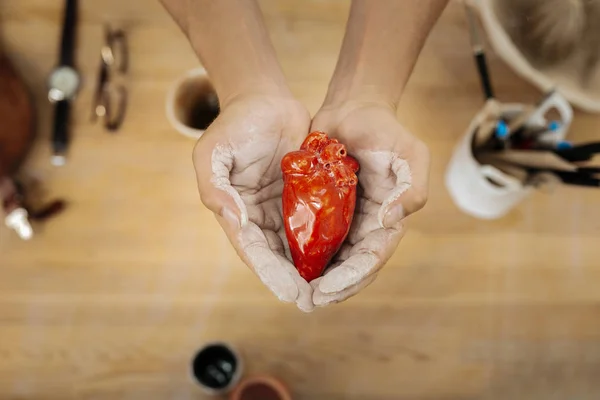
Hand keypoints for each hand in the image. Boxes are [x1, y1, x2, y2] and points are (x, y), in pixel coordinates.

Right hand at [193, 93, 314, 311]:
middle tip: (314, 300)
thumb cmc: (234, 123)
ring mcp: (282, 207)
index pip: (252, 249)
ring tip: (330, 288)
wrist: (264, 99)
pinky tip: (342, 256)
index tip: (290, 291)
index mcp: (235, 212)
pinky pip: (315, 222)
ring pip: (297, 244)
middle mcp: (258, 216)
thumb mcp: (212, 153)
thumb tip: (235, 222)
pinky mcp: (304, 196)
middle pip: (276, 256)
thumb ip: (215, 187)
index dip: (269, 272)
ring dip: (311, 268)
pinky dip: (324, 240)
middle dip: (293, 279)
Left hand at [309, 100, 429, 306]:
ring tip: (295, 293)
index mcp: (389, 220)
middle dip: (333, 288)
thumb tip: (391, 221)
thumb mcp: (410, 154)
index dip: (353, 276)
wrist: (353, 109)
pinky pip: (312, 238)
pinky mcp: (322, 211)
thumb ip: (413, 187)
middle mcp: (366, 226)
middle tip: (308, 301)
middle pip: (351, 267)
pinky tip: (283, 265)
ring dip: (316, 279)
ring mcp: (344, 220)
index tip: (329, 289)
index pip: (372, 257)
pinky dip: (302, 254)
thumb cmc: (385, 129)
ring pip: (330, 259)